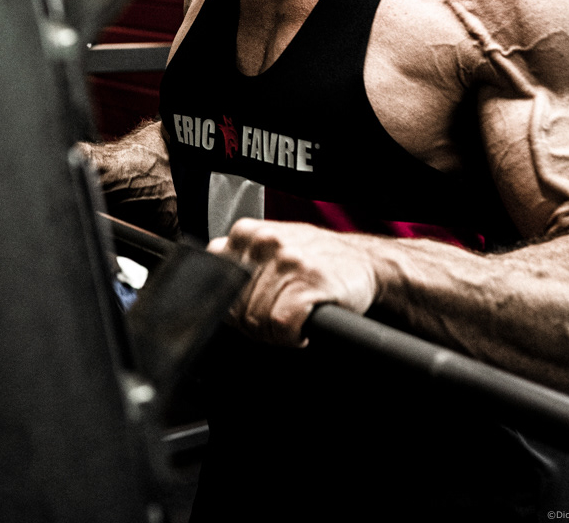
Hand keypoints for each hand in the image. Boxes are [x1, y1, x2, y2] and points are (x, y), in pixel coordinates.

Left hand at [209, 218, 378, 346]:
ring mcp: (286, 259)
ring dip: (275, 333)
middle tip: (277, 320)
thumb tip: (204, 292)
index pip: (214, 284)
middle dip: (254, 325)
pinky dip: (292, 336)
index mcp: (245, 232)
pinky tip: (303, 327)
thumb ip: (238, 262)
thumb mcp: (269, 249)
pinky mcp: (309, 282)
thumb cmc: (314, 258)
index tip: (248, 313)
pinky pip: (282, 326)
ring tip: (292, 319)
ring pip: (257, 321)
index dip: (231, 308)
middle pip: (236, 309)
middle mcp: (263, 240)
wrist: (365, 260)